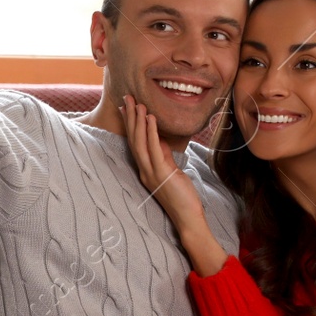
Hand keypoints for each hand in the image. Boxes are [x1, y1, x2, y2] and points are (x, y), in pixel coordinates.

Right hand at [123, 96, 225, 274]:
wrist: (187, 217)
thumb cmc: (182, 196)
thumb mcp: (171, 171)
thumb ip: (163, 156)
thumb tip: (158, 139)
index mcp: (145, 170)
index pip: (134, 143)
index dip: (130, 124)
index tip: (127, 107)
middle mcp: (144, 170)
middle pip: (134, 140)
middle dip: (130, 118)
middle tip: (128, 98)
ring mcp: (151, 172)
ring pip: (140, 143)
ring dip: (138, 121)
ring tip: (139, 103)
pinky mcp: (162, 174)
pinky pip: (154, 150)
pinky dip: (151, 132)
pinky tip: (151, 118)